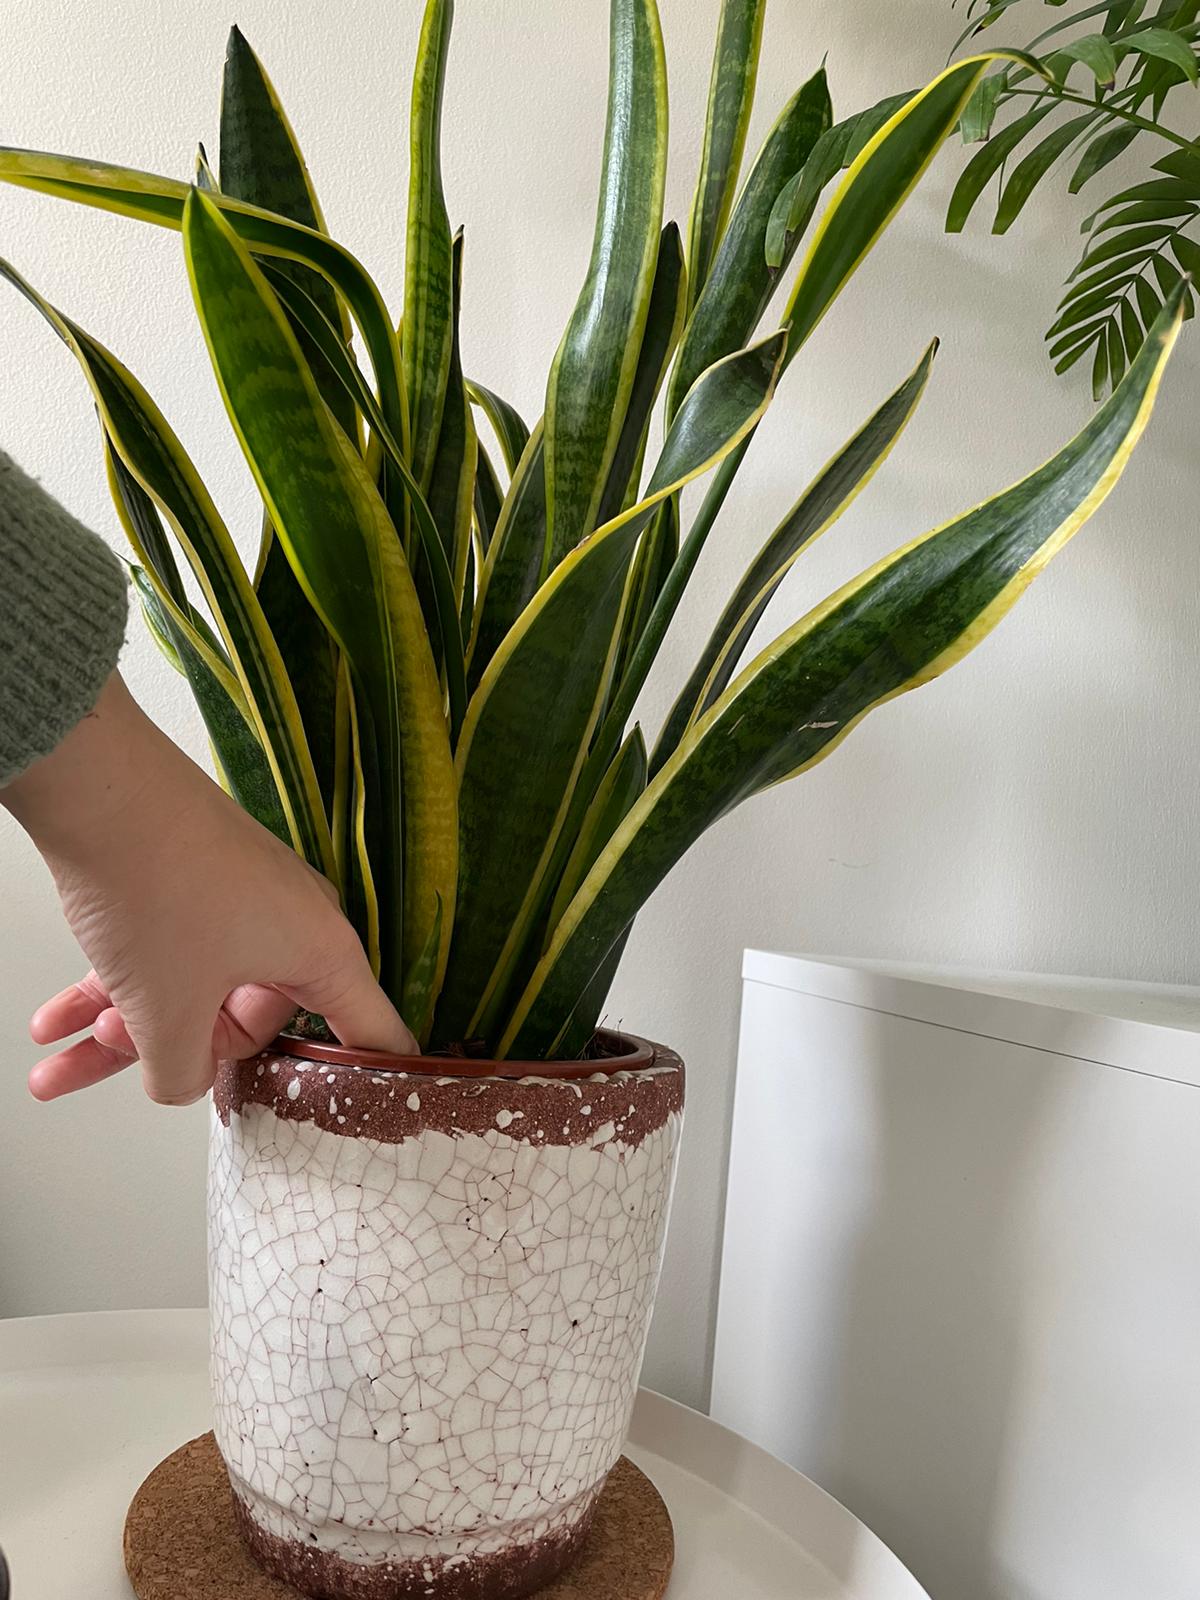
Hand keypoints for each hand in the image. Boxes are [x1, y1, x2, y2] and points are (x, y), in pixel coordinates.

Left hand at [2, 672, 415, 1103]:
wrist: (98, 788)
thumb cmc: (158, 883)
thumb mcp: (167, 1010)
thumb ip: (181, 1073)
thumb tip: (180, 1084)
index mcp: (320, 956)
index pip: (369, 1033)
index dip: (372, 1077)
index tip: (377, 1109)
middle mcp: (293, 925)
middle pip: (250, 1021)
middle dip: (179, 1050)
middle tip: (130, 1056)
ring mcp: (242, 901)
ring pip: (190, 991)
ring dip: (123, 1032)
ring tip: (57, 1067)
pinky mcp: (195, 883)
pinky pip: (162, 956)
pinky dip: (111, 989)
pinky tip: (54, 1021)